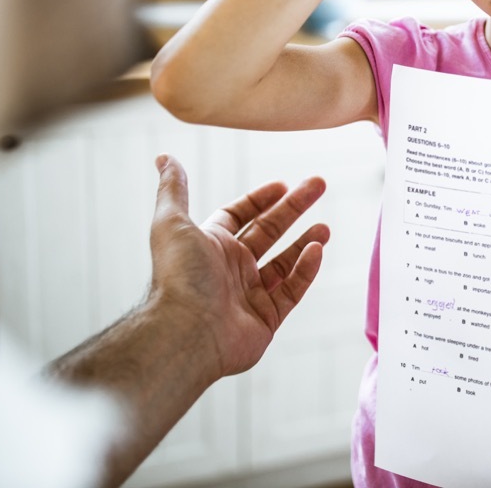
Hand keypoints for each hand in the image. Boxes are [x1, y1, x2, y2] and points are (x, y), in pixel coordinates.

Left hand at [148, 154, 329, 378]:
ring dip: (305, 241)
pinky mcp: (266, 319)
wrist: (186, 332)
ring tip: (325, 227)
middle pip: (269, 232)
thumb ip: (174, 189)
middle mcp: (230, 269)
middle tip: (319, 185)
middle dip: (294, 208)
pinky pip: (292, 290)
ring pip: (285, 263)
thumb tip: (165, 158)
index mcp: (211, 246)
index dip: (261, 199)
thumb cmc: (178, 277)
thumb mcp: (171, 222)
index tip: (283, 184)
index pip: (240, 216)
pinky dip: (306, 271)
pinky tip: (316, 251)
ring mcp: (249, 295)